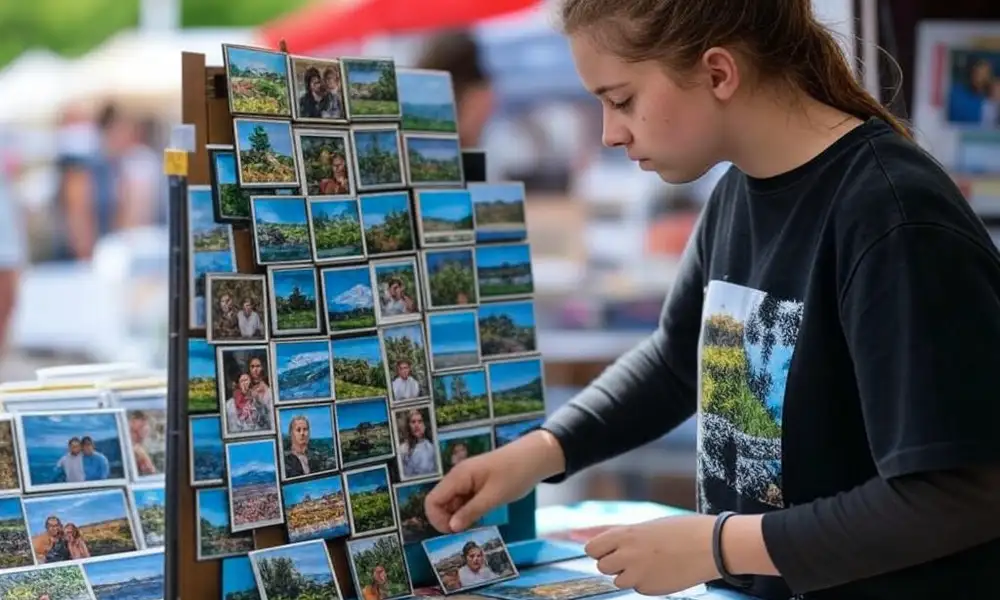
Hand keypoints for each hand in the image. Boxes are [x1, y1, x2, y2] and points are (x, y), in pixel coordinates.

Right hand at [425, 430, 564, 532]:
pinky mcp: (476, 484)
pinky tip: (482, 516)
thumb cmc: (515, 473)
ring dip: (460, 517)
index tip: (455, 532)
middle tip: (469, 530)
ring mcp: (467, 480)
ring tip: (479, 523)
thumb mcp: (494, 497)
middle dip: (449, 520)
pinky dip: (469, 511)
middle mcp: (458, 477)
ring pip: (453, 504)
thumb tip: (451, 528)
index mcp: (458, 477)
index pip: (432, 501)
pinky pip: (464, 501)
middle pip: (440, 503)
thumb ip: (471, 511)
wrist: (536, 456)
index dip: (437, 519)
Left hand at [586, 515, 719, 595]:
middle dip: (613, 563)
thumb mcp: (649, 526)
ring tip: (650, 563)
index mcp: (626, 534)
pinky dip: (645, 582)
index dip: (599, 550)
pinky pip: (638, 588)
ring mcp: (638, 574)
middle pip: (602, 566)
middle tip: (631, 557)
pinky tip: (662, 571)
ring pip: (618, 580)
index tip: (608, 549)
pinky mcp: (650, 589)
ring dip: (628, 574)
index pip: (592, 548)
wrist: (710, 545)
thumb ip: (625, 535)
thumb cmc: (682, 530)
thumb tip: (603, 540)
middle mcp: (627, 555)